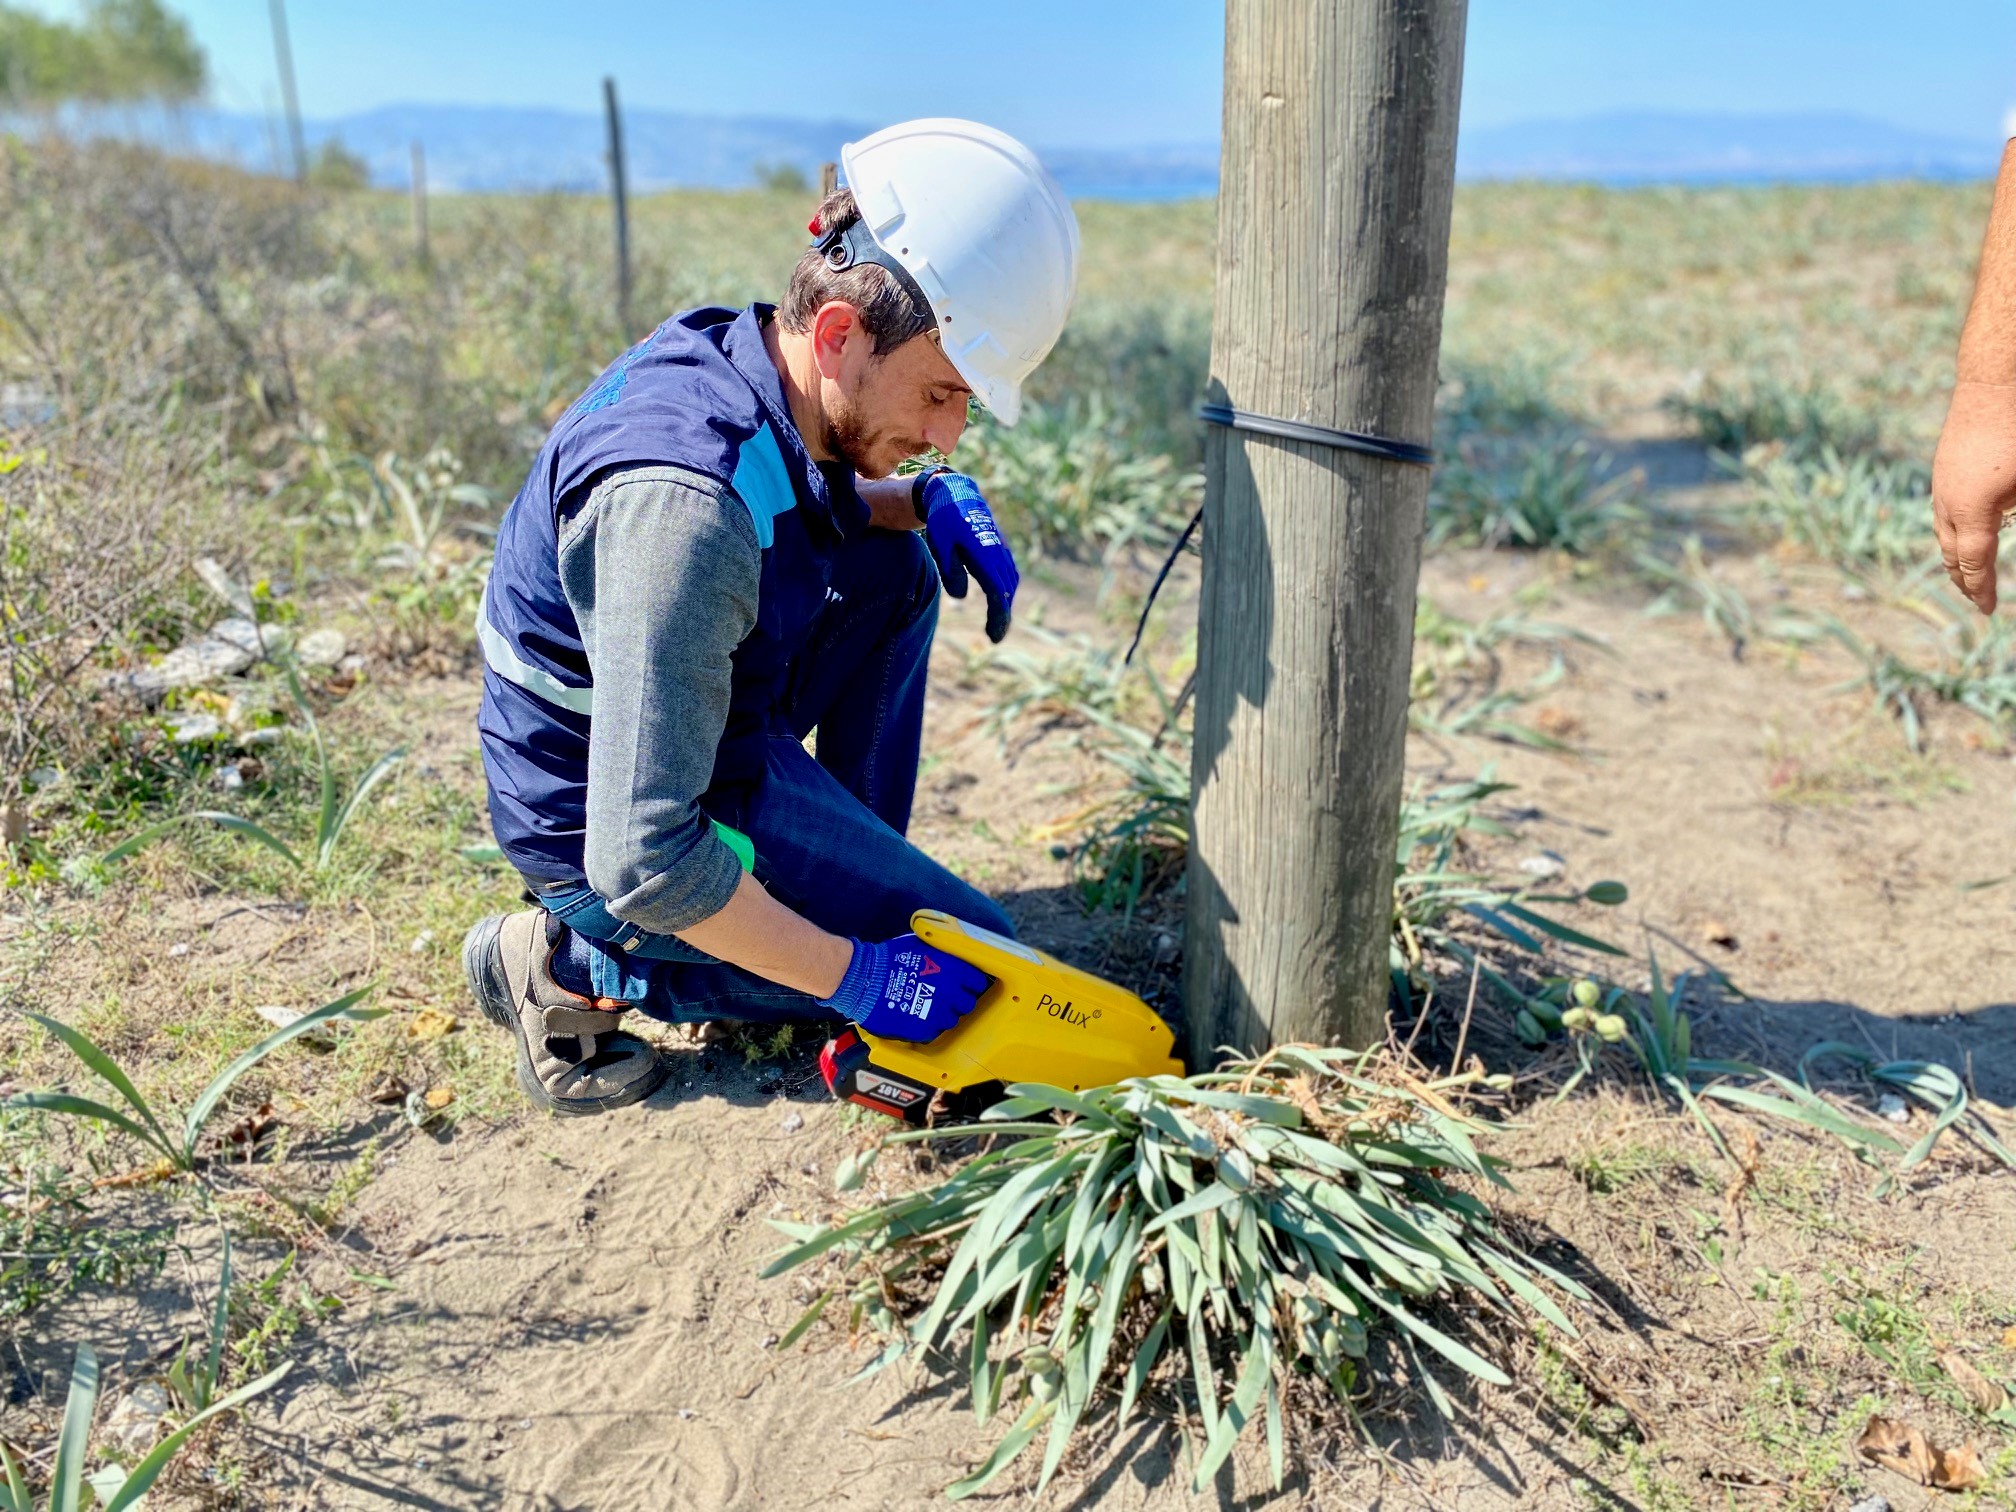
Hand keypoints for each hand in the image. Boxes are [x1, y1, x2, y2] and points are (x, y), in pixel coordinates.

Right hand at [820, 933, 989, 1042]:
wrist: (864, 979)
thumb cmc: (889, 958)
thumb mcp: (922, 945)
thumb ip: (943, 953)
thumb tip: (951, 954)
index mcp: (955, 970)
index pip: (978, 982)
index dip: (971, 983)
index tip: (965, 985)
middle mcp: (951, 993)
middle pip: (968, 1003)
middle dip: (959, 1000)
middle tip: (946, 997)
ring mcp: (937, 1013)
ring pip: (952, 1020)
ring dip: (943, 1014)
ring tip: (929, 1008)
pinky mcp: (923, 1029)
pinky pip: (934, 1032)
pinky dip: (927, 1026)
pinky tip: (917, 1016)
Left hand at [920, 472, 1018, 642]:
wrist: (956, 494)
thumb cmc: (945, 521)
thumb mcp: (941, 545)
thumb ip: (950, 571)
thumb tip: (960, 597)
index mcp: (985, 555)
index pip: (998, 593)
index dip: (998, 616)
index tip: (994, 635)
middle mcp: (999, 553)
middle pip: (1007, 591)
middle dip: (1003, 615)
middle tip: (994, 635)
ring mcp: (1002, 549)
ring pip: (1011, 582)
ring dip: (1006, 603)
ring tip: (997, 622)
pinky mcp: (1001, 547)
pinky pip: (1010, 572)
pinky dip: (1007, 589)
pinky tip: (1000, 599)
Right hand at [1931, 381, 2015, 613]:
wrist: (1996, 380)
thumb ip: (2014, 513)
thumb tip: (2008, 529)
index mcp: (1973, 511)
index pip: (1975, 564)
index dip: (1982, 590)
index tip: (1989, 611)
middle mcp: (1949, 503)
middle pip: (1952, 553)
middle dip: (1964, 579)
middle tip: (1977, 597)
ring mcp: (1942, 484)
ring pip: (1943, 532)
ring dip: (1955, 555)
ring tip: (1965, 570)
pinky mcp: (1944, 468)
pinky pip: (1943, 511)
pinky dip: (1953, 530)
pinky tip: (1965, 527)